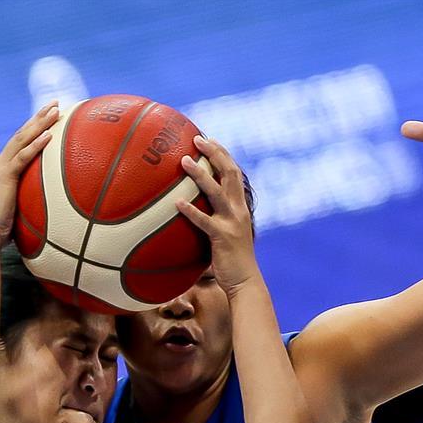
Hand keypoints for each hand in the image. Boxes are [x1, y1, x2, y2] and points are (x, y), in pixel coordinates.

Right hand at [0, 101, 58, 243]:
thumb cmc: (0, 229)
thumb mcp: (17, 210)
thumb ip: (28, 201)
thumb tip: (47, 207)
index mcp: (1, 171)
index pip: (19, 145)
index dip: (33, 130)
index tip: (48, 118)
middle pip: (21, 135)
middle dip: (38, 118)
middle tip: (55, 103)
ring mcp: (0, 168)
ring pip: (22, 139)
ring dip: (40, 123)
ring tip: (55, 109)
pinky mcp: (4, 176)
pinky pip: (23, 157)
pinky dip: (36, 145)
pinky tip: (49, 134)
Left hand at [176, 136, 259, 296]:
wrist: (245, 283)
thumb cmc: (231, 262)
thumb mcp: (226, 236)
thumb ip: (214, 220)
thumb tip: (189, 213)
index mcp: (240, 207)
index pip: (234, 173)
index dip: (222, 154)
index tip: (208, 139)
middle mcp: (239, 210)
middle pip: (229, 173)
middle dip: (214, 153)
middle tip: (197, 139)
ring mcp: (232, 223)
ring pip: (217, 191)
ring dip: (200, 174)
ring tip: (184, 161)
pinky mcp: (222, 237)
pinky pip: (204, 221)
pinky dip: (191, 211)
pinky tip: (177, 203)